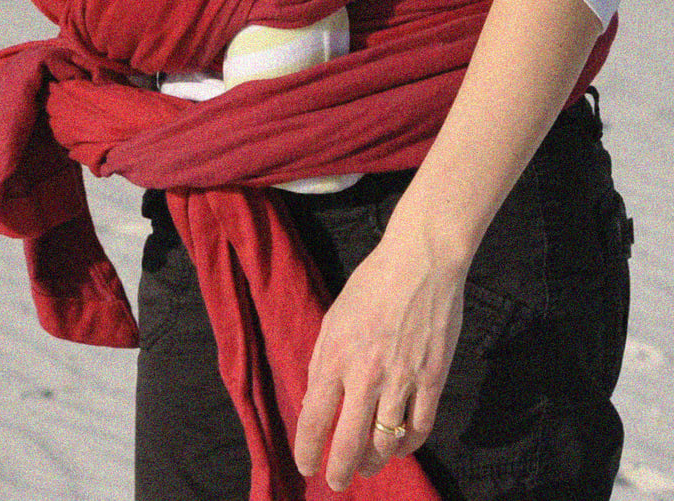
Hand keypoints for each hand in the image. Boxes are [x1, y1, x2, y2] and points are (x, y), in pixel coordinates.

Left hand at [293, 227, 467, 491]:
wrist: (421, 261)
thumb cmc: (372, 284)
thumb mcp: (334, 316)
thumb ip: (322, 360)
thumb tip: (314, 400)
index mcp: (336, 355)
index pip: (314, 419)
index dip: (307, 451)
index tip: (306, 465)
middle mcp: (366, 373)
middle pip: (349, 444)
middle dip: (340, 472)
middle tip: (337, 481)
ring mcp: (402, 378)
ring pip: (386, 443)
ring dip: (374, 462)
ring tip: (368, 466)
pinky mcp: (433, 378)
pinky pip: (420, 428)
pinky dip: (408, 445)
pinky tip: (399, 446)